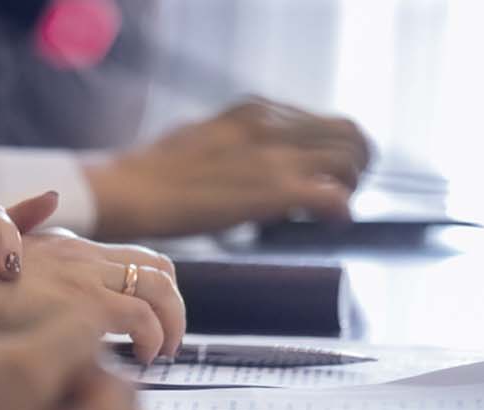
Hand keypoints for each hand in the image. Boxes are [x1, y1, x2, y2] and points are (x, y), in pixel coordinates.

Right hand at [0, 230, 186, 364]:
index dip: (154, 291)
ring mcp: (83, 277)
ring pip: (158, 287)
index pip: (132, 260)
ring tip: (161, 352)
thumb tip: (44, 225)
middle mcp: (80, 257)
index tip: (153, 326)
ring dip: (169, 322)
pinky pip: (139, 318)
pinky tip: (142, 358)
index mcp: (65, 251)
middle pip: (157, 268)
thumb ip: (21, 258)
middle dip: (173, 305)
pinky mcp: (83, 304)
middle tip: (169, 342)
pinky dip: (151, 337)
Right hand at [82, 98, 372, 238]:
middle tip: (338, 192)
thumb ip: (237, 143)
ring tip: (329, 211)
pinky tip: (327, 224)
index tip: (321, 174)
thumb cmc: (153, 174)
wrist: (130, 189)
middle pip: (349, 133)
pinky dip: (340, 211)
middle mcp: (272, 123)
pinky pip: (334, 196)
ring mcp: (275, 156)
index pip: (321, 120)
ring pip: (350, 160)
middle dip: (354, 165)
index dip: (332, 149)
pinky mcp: (274, 190)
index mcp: (255, 110)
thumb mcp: (204, 137)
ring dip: (350, 187)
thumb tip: (252, 164)